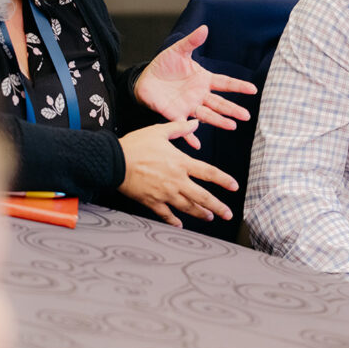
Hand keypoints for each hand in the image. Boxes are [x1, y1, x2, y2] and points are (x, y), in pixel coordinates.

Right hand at [118, 120, 238, 226]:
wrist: (114, 161)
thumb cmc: (136, 144)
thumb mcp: (159, 131)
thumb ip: (180, 127)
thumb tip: (195, 123)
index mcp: (181, 162)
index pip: (209, 173)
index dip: (224, 180)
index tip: (234, 186)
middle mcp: (176, 180)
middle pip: (202, 196)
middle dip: (217, 206)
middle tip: (228, 214)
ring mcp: (164, 193)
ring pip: (187, 207)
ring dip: (200, 213)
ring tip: (209, 217)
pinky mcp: (151, 202)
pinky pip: (165, 214)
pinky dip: (173, 220)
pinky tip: (179, 224)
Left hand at [133, 25, 257, 129]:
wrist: (144, 79)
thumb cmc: (163, 65)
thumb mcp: (177, 51)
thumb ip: (192, 42)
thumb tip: (205, 28)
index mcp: (203, 79)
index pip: (225, 83)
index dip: (239, 86)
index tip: (253, 89)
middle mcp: (199, 95)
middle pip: (220, 103)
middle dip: (233, 109)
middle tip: (246, 116)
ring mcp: (189, 106)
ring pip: (207, 115)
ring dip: (219, 121)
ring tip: (231, 126)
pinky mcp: (175, 114)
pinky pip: (184, 127)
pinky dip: (190, 135)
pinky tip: (197, 144)